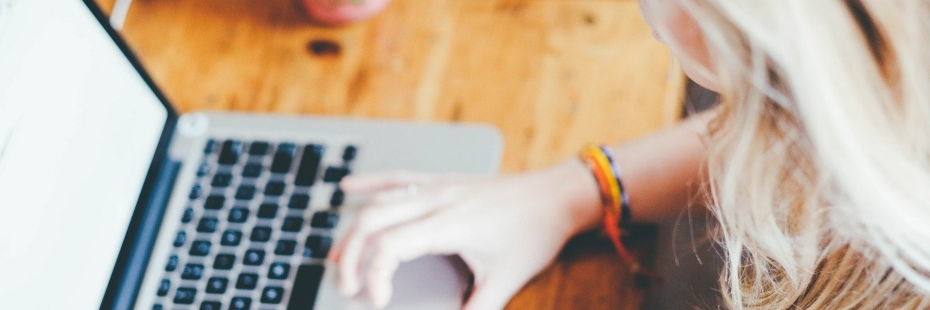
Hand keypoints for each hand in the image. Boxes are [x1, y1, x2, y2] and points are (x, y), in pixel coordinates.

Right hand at [328, 160, 601, 309]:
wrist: (557, 196)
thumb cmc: (534, 233)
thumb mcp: (506, 280)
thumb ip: (477, 309)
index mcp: (449, 223)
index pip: (390, 246)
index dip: (374, 276)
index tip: (378, 300)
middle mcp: (437, 200)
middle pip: (372, 221)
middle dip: (351, 255)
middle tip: (347, 286)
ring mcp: (437, 186)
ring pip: (379, 200)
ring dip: (353, 228)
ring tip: (336, 257)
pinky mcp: (442, 181)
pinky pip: (397, 177)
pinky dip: (369, 182)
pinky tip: (346, 186)